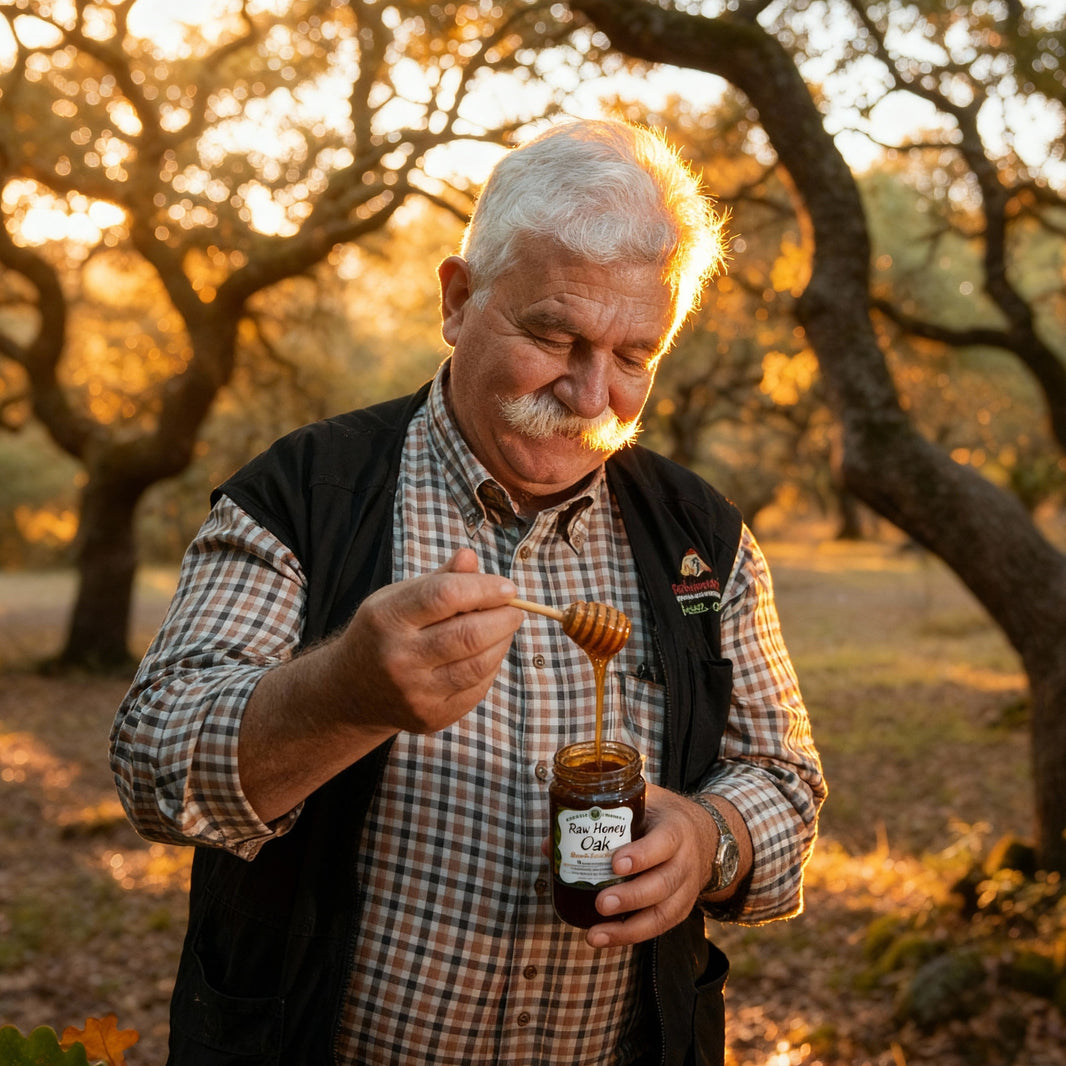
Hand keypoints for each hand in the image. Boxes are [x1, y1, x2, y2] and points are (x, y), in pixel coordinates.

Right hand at [336, 547, 521, 734]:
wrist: (352, 692)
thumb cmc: (384, 633)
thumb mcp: (398, 598)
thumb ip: (438, 580)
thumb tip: (470, 557)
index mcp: (387, 618)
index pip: (445, 595)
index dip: (484, 588)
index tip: (507, 587)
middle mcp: (398, 657)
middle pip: (468, 635)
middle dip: (503, 618)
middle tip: (515, 608)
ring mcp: (415, 692)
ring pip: (478, 665)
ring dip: (502, 642)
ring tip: (505, 628)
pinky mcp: (431, 716)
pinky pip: (476, 689)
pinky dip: (491, 666)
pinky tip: (487, 653)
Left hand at [583, 784, 718, 948]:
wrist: (703, 833)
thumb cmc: (661, 815)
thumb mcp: (641, 801)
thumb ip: (601, 814)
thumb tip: (551, 843)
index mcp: (676, 829)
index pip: (664, 843)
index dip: (642, 855)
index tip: (615, 864)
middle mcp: (686, 861)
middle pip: (663, 884)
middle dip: (631, 897)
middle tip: (601, 903)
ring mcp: (686, 888)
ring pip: (663, 914)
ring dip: (629, 929)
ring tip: (596, 935)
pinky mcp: (681, 908)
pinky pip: (660, 927)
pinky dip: (632, 936)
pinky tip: (606, 939)